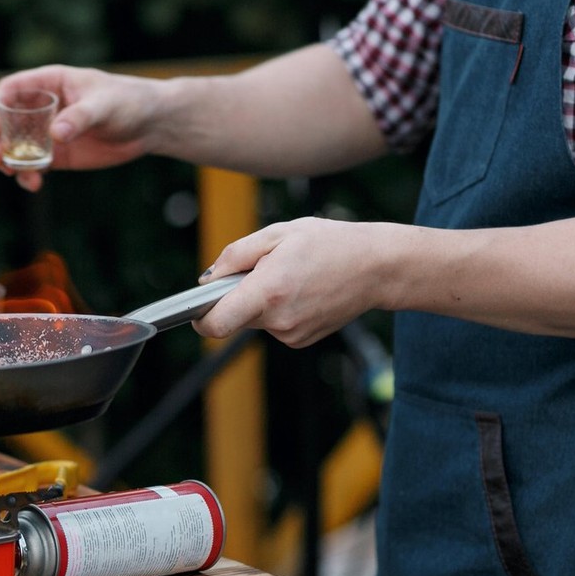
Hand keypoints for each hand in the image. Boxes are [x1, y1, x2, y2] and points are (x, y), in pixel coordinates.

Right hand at [0, 65, 166, 190]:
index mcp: (50, 84)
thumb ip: (80, 118)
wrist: (151, 125)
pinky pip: (34, 165)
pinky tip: (34, 184)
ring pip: (16, 147)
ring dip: (9, 162)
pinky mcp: (58, 155)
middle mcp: (43, 107)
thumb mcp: (105, 105)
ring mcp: (48, 132)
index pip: (11, 90)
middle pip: (5, 122)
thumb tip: (55, 134)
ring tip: (16, 175)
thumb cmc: (129, 102)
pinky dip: (28, 175)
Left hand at [193, 217, 394, 347]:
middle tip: (263, 270)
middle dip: (237, 296)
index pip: (216, 324)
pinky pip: (274, 325)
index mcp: (268, 292)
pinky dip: (278, 309)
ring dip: (260, 301)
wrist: (378, 268)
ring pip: (255, 320)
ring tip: (291, 277)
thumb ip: (235, 255)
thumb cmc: (329, 244)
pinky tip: (302, 291)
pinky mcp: (301, 341)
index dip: (199, 320)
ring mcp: (291, 334)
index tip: (196, 310)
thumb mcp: (278, 234)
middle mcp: (278, 319)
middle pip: (234, 317)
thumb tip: (208, 278)